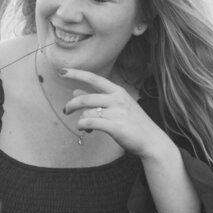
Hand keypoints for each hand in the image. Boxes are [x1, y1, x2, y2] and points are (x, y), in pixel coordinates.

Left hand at [60, 68, 178, 161]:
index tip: (61, 71)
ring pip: (87, 112)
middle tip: (66, 110)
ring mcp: (117, 112)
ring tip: (83, 126)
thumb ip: (96, 98)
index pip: (93, 78)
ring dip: (81, 120)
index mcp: (117, 91)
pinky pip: (91, 123)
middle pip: (85, 98)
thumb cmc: (133, 123)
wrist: (151, 140)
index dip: (76, 74)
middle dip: (71, 104)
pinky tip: (85, 130)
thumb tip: (75, 91)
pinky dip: (83, 126)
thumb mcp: (117, 106)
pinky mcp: (115, 127)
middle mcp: (117, 99)